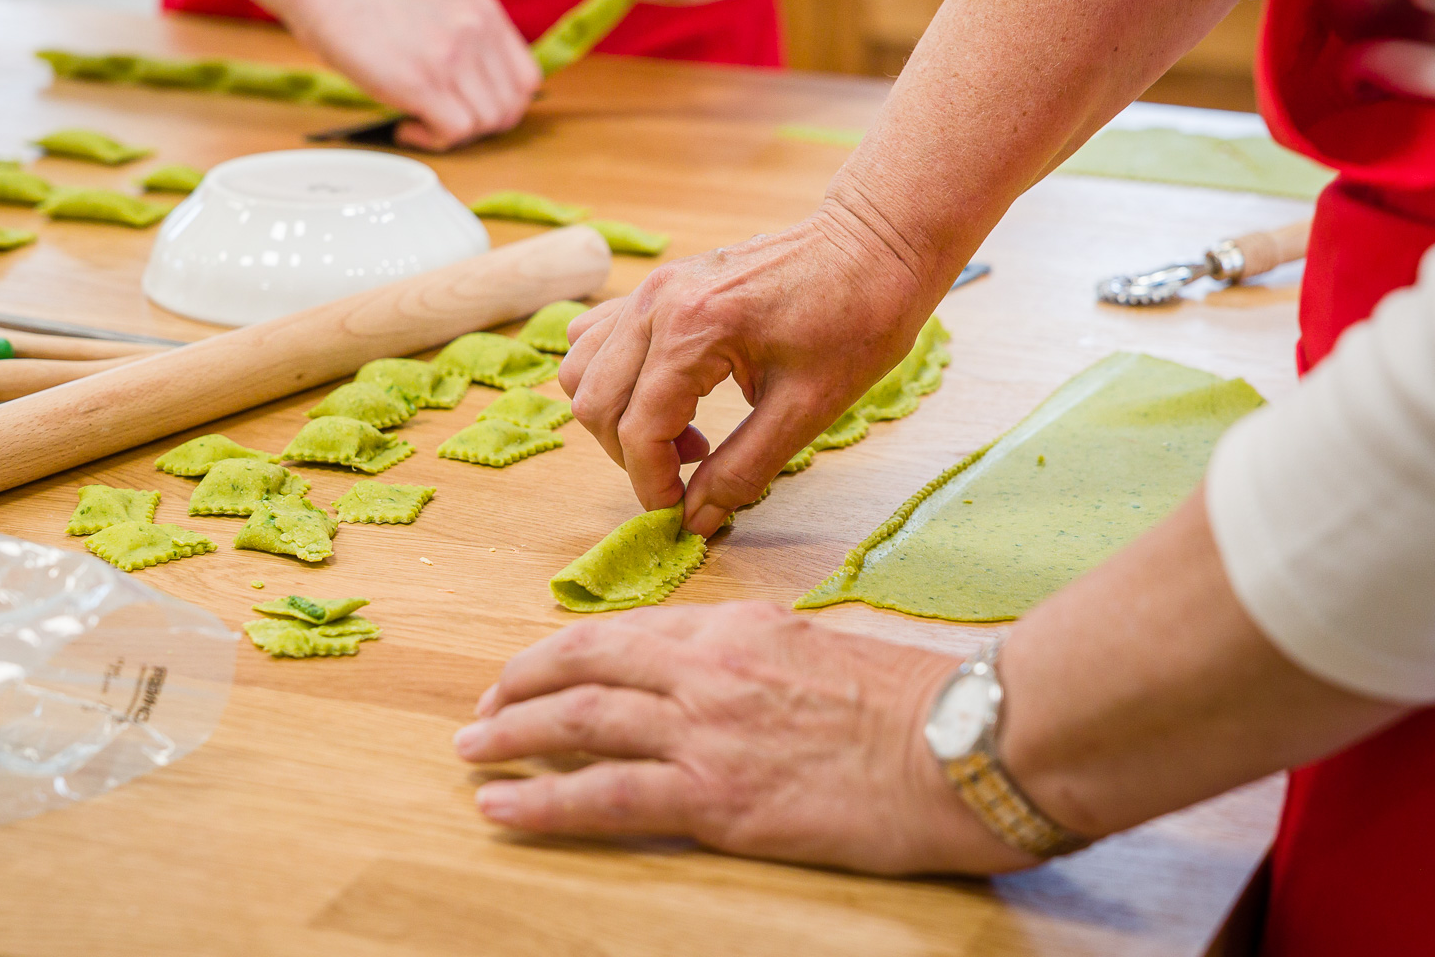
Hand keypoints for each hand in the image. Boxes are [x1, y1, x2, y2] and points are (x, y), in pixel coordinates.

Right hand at [289, 0, 541, 150]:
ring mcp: (453, 56)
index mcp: (485, 11)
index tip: (474, 110)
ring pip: (485, 124)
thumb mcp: (438, 5)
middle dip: (479, 127)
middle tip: (444, 122)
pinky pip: (455, 132)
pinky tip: (407, 125)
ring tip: (418, 120)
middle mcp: (477, 31)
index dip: (504, 105)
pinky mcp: (423, 81)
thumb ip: (466, 38)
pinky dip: (433, 140)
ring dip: (453, 134)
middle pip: (510, 108)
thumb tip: (478, 86)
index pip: (527, 79)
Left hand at [454, 601, 1032, 873]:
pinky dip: (540, 799)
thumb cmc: (917, 705)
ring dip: (512, 733)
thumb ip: (762, 660)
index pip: (629, 633)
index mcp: (737, 628)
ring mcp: (706, 731)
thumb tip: (728, 681)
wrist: (964, 745)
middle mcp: (707, 668)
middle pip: (586, 665)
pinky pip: (603, 794)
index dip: (569, 651)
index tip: (537, 669)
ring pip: (580, 721)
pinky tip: (499, 806)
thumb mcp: (825, 651)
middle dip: (523, 683)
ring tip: (471, 749)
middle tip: (484, 705)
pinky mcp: (715, 797)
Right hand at [559, 196, 936, 535]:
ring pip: (583, 369)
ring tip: (684, 436)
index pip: (637, 429)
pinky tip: (671, 397)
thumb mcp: (808, 408)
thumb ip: (744, 467)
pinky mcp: (659, 285)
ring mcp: (652, 287)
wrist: (874, 243)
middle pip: (594, 402)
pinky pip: (599, 337)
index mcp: (694, 329)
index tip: (679, 514)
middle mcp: (657, 302)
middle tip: (689, 477)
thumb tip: (696, 519)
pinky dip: (615, 379)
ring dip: (617, 418)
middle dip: (631, 458)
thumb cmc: (856, 318)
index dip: (651, 485)